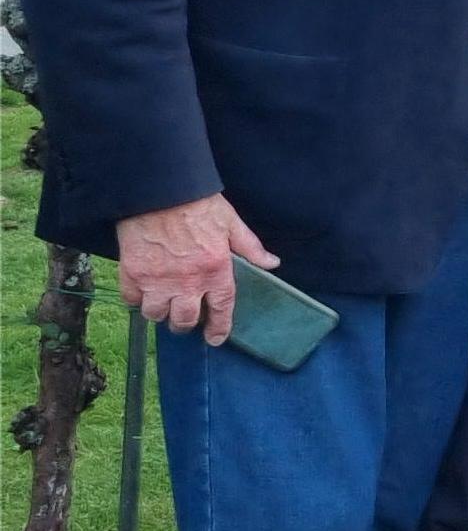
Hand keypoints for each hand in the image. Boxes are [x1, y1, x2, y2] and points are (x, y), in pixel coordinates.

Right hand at [114, 194, 277, 345]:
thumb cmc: (198, 204)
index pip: (221, 309)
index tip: (215, 339)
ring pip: (156, 315)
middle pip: (184, 320)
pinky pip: (132, 300)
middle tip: (185, 318)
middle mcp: (187, 281)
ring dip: (160, 313)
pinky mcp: (132, 273)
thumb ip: (251, 247)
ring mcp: (157, 280)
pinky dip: (137, 299)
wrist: (159, 191)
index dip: (219, 328)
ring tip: (164, 304)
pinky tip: (143, 291)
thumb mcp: (231, 223)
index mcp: (215, 270)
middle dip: (185, 324)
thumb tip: (272, 263)